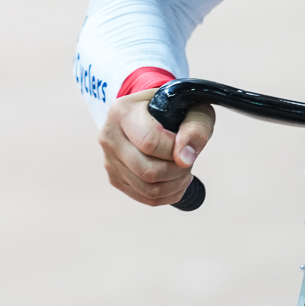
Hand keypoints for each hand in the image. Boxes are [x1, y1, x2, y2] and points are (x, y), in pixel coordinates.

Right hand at [98, 89, 214, 206]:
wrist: (155, 113)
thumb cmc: (176, 108)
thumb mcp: (193, 108)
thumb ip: (195, 128)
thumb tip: (185, 159)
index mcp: (122, 112)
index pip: (149, 143)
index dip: (176, 151)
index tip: (187, 146)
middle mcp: (109, 136)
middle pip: (147, 171)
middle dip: (177, 171)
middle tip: (189, 162)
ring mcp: (109, 160)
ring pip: (146, 188)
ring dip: (175, 185)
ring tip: (185, 172)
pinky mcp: (115, 178)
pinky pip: (144, 197)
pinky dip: (168, 195)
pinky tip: (177, 182)